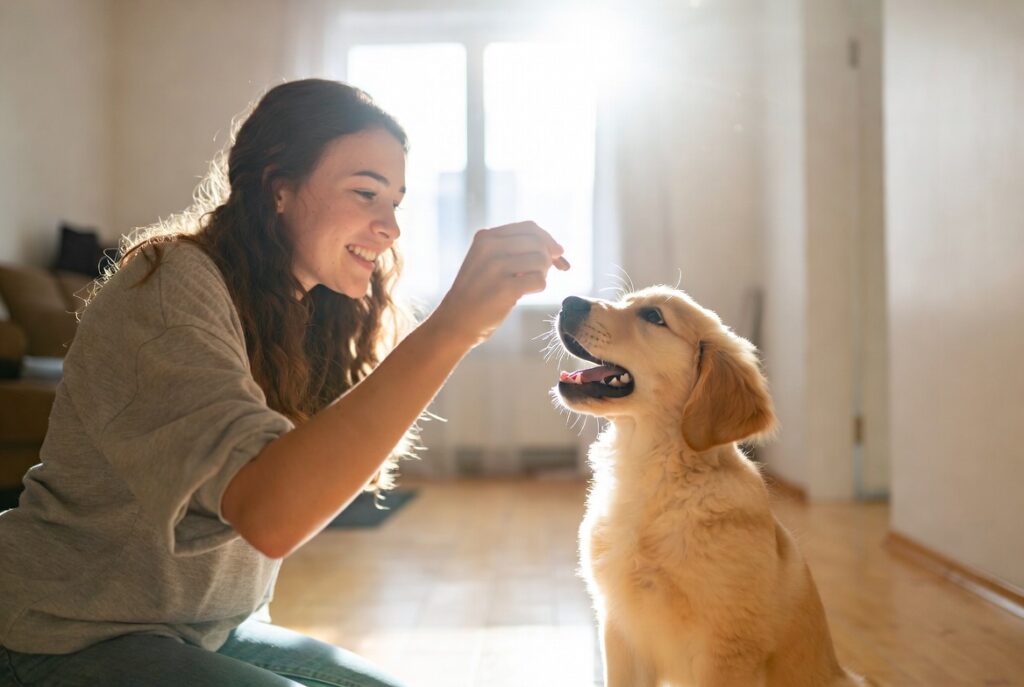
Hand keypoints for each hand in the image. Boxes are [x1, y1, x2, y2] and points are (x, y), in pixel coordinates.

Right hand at [431, 221, 569, 347]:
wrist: (456, 320)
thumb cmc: (480, 291)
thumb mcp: (490, 261)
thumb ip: (518, 250)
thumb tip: (559, 250)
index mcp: (486, 237)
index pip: (529, 227)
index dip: (548, 240)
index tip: (558, 254)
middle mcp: (489, 247)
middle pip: (538, 242)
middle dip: (548, 258)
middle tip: (539, 273)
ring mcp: (496, 267)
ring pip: (541, 260)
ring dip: (542, 274)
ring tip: (527, 284)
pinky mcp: (505, 288)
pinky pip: (539, 281)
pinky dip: (537, 287)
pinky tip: (523, 294)